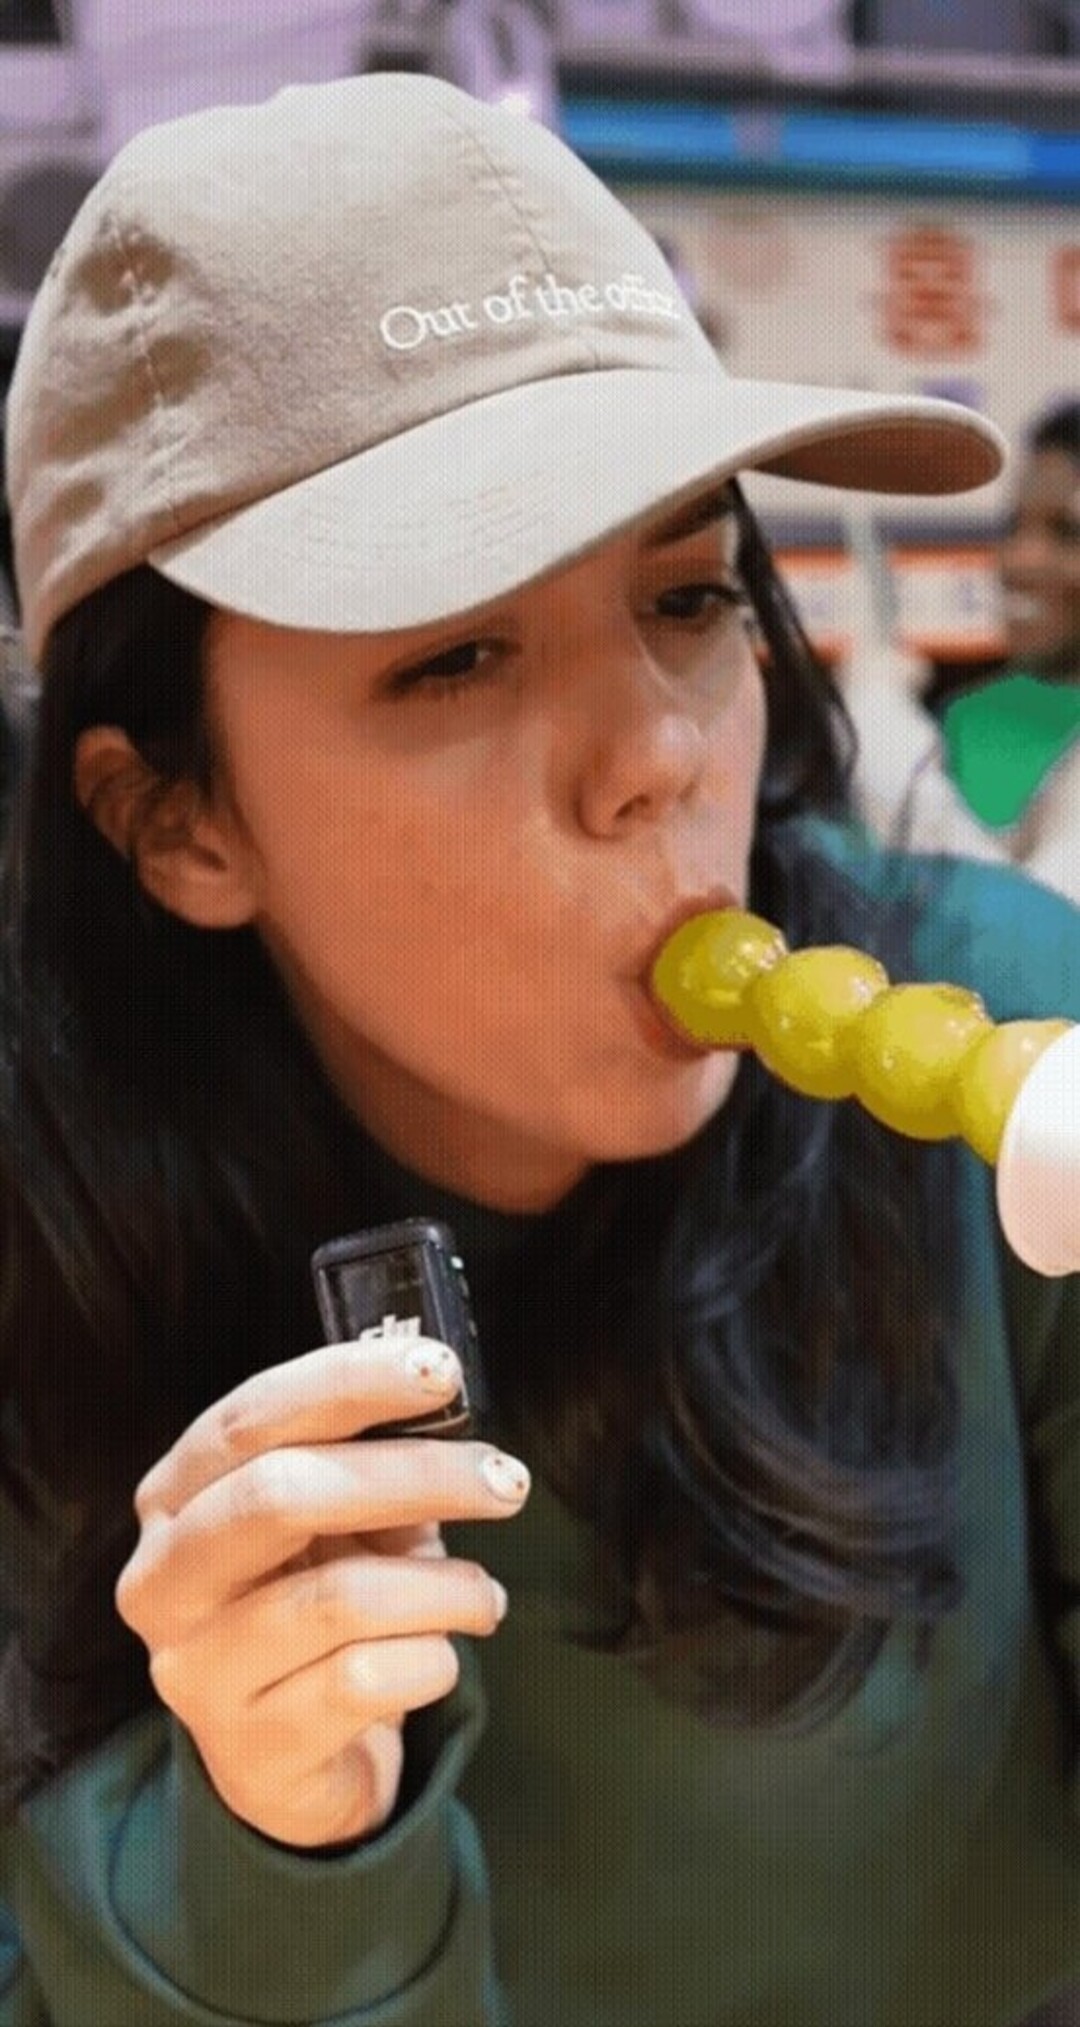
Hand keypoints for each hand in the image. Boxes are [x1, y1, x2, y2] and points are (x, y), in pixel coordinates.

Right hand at [115, 1336, 528, 1847]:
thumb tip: (437, 1394)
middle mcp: (163, 1580)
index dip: (348, 1382)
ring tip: (483, 1595)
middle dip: (412, 1475)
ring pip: (337, 1599)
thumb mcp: (337, 1522)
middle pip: (280, 1494)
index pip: (251, 1416)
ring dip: (442, 1588)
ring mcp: (197, 1671)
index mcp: (175, 1497)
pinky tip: (444, 1656)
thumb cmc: (317, 1605)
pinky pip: (364, 1682)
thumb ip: (368, 1459)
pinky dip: (430, 1659)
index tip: (441, 1372)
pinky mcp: (251, 1752)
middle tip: (504, 1480)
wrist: (293, 1764)